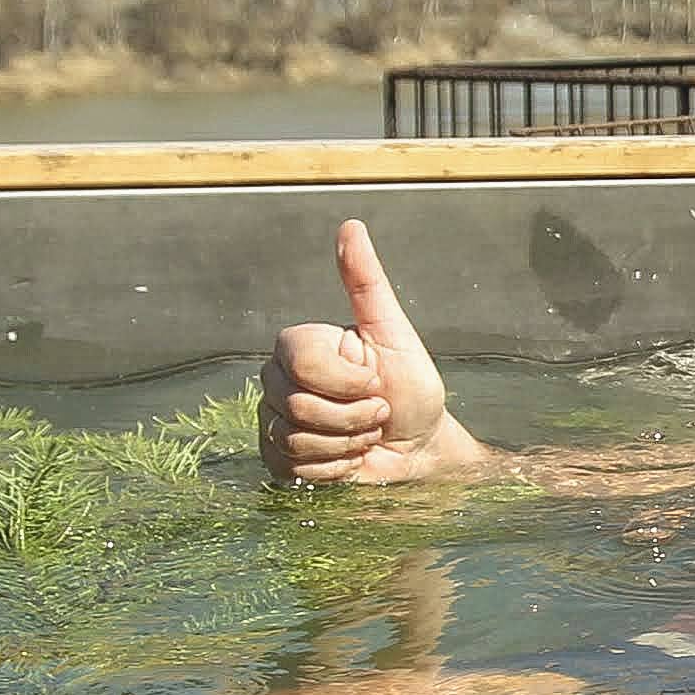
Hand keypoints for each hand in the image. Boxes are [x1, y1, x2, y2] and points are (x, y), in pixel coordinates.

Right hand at [259, 218, 483, 486]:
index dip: (347, 382)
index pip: (302, 360)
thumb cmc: (412, 389)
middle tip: (376, 413)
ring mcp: (275, 419)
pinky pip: (289, 467)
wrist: (419, 448)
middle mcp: (280, 379)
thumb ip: (367, 283)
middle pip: (294, 403)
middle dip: (351, 417)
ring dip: (344, 445)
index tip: (377, 383)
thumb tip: (350, 226)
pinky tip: (349, 458)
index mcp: (304, 344)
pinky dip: (331, 468)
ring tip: (365, 434)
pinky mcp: (278, 458)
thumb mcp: (395, 333)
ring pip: (291, 438)